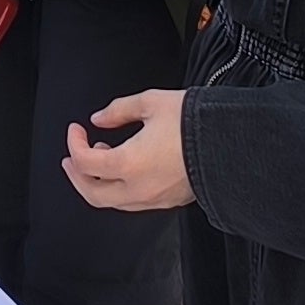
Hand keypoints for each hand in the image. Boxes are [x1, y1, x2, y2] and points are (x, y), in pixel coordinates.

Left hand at [61, 86, 192, 210]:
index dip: (74, 143)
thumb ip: (119, 110)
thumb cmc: (194, 122)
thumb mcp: (151, 102)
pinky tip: (125, 167)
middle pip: (93, 193)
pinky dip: (119, 187)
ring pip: (113, 202)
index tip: (76, 129)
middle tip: (72, 157)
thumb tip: (99, 118)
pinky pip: (133, 202)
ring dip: (99, 182)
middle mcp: (138, 189)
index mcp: (128, 164)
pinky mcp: (169, 201)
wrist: (232, 143)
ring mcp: (154, 199)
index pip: (85, 163)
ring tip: (102, 156)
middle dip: (76, 175)